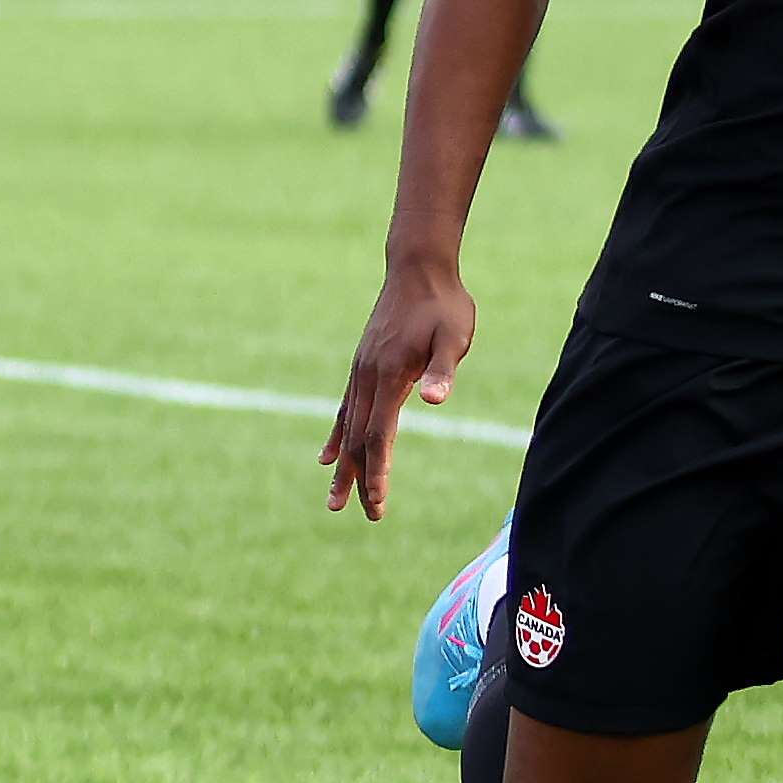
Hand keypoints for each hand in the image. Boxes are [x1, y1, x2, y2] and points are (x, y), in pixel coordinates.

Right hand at [321, 258, 473, 520]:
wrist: (419, 267)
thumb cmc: (444, 304)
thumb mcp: (455, 336)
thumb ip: (443, 369)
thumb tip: (436, 400)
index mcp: (390, 375)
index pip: (379, 435)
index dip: (377, 472)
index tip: (377, 504)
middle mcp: (368, 377)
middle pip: (358, 439)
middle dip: (360, 480)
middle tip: (366, 515)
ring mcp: (361, 371)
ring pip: (347, 428)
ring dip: (343, 466)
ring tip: (335, 500)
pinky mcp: (362, 365)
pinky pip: (344, 409)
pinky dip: (336, 436)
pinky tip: (327, 456)